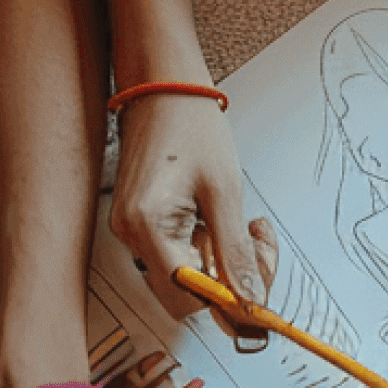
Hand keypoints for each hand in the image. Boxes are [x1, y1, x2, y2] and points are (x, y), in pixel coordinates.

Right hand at [109, 90, 276, 331]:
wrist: (164, 89)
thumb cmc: (190, 125)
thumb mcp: (225, 190)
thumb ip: (236, 251)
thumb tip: (249, 297)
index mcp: (146, 225)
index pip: (184, 295)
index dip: (225, 298)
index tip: (257, 289)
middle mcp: (130, 233)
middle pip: (184, 290)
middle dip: (228, 276)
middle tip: (256, 242)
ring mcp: (132, 229)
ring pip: (185, 273)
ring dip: (220, 258)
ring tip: (241, 223)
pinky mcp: (140, 222)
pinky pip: (178, 252)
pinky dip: (207, 245)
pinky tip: (219, 220)